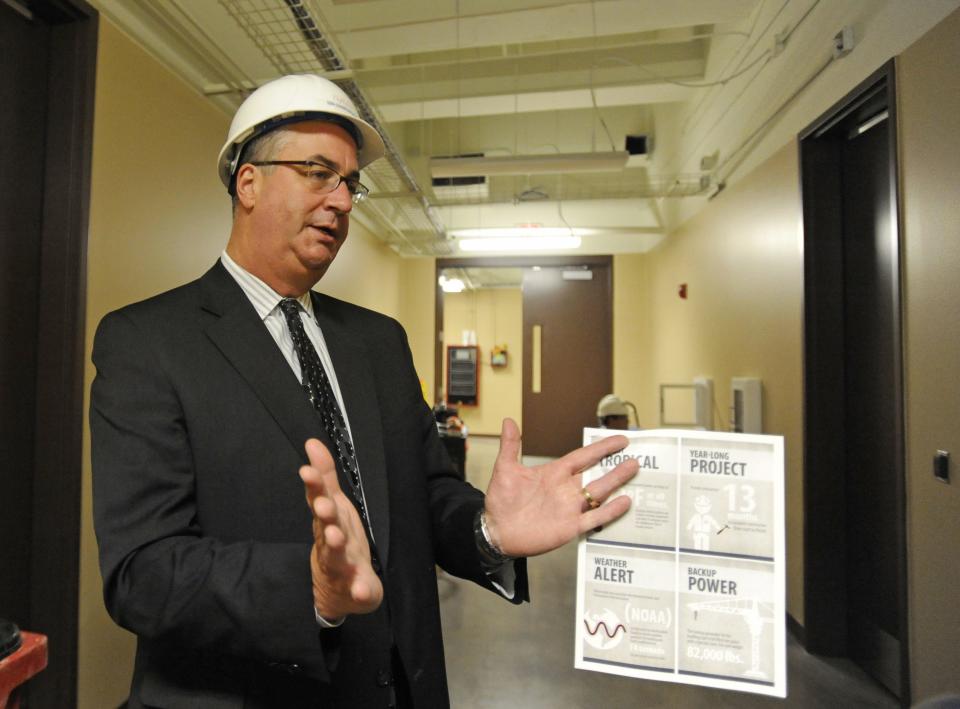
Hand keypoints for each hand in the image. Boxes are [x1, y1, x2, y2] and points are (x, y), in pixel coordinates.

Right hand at [300, 438, 382, 618]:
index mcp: (328, 522)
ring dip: (335, 547)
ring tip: (335, 537)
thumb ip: (325, 477)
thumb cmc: (336, 539)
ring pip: (336, 557)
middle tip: (323, 506)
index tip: (307, 471)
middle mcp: (331, 543)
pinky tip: (361, 588)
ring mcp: (343, 567)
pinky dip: (359, 589)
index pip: (319, 501)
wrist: (337, 591)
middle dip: (324, 517)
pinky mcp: (357, 588)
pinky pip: (358, 590)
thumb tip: (312, 442)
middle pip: (325, 528)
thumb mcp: (334, 506)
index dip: (314, 487)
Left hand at [482, 418, 638, 556]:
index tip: (620, 440)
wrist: (496, 530)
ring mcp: (570, 508)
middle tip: (636, 457)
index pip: (583, 457)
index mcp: (555, 473)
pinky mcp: (569, 527)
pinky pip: (594, 519)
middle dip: (615, 467)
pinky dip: (609, 511)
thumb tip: (508, 420)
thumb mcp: (505, 470)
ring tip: (634, 471)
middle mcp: (566, 489)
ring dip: (616, 482)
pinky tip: (625, 502)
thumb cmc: (501, 500)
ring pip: (599, 493)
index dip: (601, 448)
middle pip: (596, 474)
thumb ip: (510, 446)